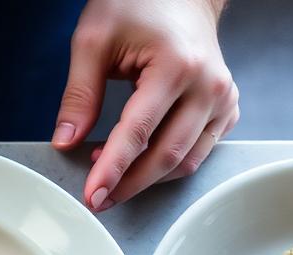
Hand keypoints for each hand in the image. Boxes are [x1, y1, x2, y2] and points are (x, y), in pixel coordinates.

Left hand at [52, 0, 238, 209]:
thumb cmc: (136, 5)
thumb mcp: (94, 40)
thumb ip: (79, 94)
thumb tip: (65, 142)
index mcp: (176, 66)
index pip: (138, 133)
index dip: (112, 170)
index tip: (92, 196)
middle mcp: (208, 86)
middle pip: (167, 155)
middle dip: (128, 183)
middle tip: (97, 197)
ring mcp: (223, 98)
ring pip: (187, 161)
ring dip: (148, 177)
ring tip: (112, 172)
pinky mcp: (227, 107)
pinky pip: (201, 150)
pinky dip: (171, 163)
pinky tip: (142, 157)